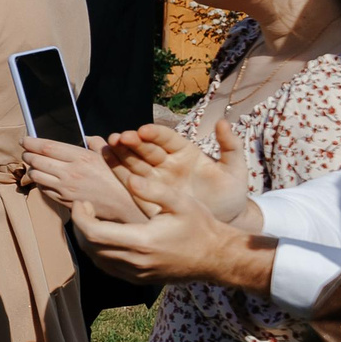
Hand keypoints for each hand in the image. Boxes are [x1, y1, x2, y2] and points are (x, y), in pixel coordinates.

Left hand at [20, 136, 141, 221]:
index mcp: (81, 158)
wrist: (126, 206)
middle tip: (26, 151)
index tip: (25, 139)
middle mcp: (70, 173)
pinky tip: (43, 178)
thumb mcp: (109, 155)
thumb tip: (83, 136)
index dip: (31, 142)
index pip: (47, 147)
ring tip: (33, 164)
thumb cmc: (119, 178)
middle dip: (27, 154)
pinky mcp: (64, 201)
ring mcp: (65, 189)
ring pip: (36, 176)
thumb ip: (94, 142)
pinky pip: (43, 189)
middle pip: (36, 160)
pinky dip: (40, 182)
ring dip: (31, 168)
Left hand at [70, 195, 275, 293]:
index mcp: (142, 242)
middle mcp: (135, 262)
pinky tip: (106, 235)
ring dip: (88, 239)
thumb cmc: (201, 226)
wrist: (219, 257)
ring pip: (96, 259)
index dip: (80, 217)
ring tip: (93, 219)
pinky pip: (108, 267)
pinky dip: (99, 252)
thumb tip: (129, 178)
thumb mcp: (181, 202)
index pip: (93, 233)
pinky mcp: (140, 280)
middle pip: (90, 246)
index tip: (82, 202)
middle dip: (80, 225)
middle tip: (85, 208)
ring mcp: (137, 274)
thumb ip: (154, 189)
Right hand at [105, 121, 255, 225]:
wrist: (225, 219)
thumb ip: (230, 146)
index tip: (144, 131)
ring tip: (108, 145)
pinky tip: (105, 157)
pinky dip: (116, 167)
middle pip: (146, 148)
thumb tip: (223, 122)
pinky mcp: (147, 192)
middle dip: (133, 142)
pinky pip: (129, 178)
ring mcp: (155, 176)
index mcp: (185, 152)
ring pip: (134, 160)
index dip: (155, 134)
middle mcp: (166, 161)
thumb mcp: (235, 169)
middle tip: (120, 138)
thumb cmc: (231, 193)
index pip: (166, 138)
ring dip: (120, 152)